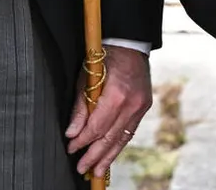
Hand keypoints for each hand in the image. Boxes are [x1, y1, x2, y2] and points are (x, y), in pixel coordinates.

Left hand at [65, 45, 152, 177]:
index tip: (71, 148)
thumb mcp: (86, 79)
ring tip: (98, 171)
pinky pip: (130, 130)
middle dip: (95, 155)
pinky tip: (111, 154)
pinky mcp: (144, 106)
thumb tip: (72, 133)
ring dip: (109, 156)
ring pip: (123, 138)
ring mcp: (141, 106)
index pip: (97, 127)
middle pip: (110, 137)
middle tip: (82, 169)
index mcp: (116, 96)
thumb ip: (80, 108)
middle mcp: (132, 104)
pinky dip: (119, 143)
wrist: (130, 44)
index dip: (83, 141)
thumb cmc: (105, 58)